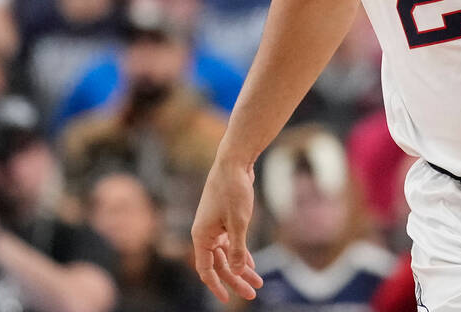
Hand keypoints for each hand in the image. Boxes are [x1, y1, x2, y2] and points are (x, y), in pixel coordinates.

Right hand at [190, 160, 263, 303]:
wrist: (234, 162)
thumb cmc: (233, 190)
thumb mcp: (239, 223)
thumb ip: (238, 249)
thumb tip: (238, 272)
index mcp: (201, 236)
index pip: (206, 269)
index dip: (216, 286)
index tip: (227, 300)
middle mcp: (205, 234)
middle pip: (219, 265)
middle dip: (235, 280)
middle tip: (252, 293)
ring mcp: (215, 227)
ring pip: (227, 254)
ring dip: (241, 268)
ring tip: (258, 282)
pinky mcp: (224, 220)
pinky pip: (231, 244)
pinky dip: (241, 254)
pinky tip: (251, 264)